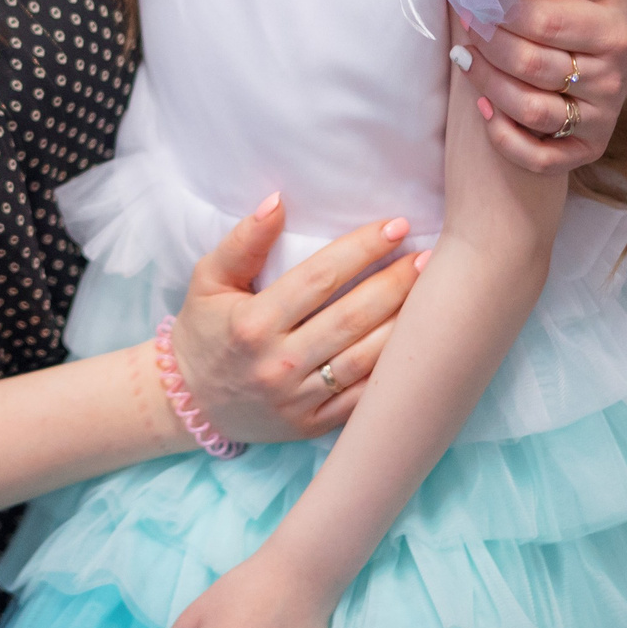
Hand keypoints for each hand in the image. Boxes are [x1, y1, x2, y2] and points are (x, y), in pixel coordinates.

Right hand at [172, 198, 423, 442]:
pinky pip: (363, 400)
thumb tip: (277, 201)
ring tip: (436, 296)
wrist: (190, 401)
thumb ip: (243, 241)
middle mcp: (277, 363)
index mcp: (253, 323)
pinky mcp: (312, 426)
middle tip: (431, 258)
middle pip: (352, 317)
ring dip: (405, 325)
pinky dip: (393, 374)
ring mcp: (297, 399)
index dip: (362, 249)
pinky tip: (417, 347)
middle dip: (397, 284)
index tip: (396, 226)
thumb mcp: (208, 279)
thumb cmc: (204, 330)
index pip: (320, 277)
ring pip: (365, 359)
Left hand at [453, 0, 626, 172]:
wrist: (613, 84)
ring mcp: (599, 120)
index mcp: (615, 32)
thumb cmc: (597, 22)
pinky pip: (539, 156)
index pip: (546, 23)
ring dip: (487, 84)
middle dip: (487, 44)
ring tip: (464, 60)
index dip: (503, 10)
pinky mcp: (584, 154)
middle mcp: (612, 80)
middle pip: (531, 65)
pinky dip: (506, 136)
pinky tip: (484, 109)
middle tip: (464, 25)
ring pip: (530, 109)